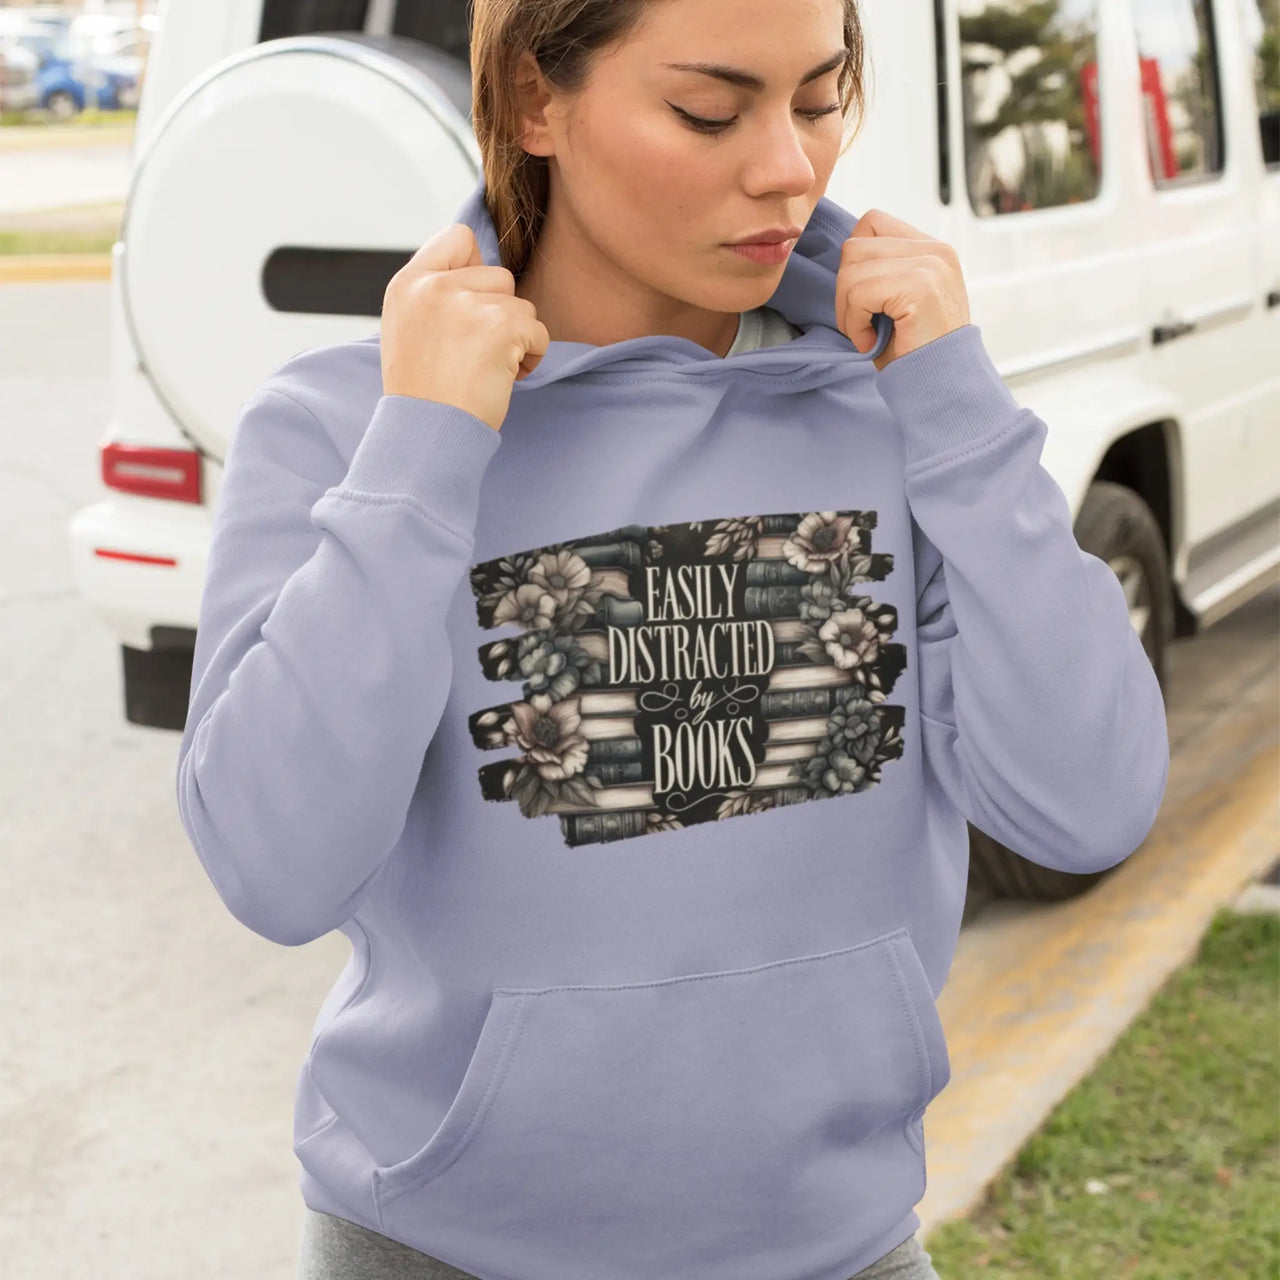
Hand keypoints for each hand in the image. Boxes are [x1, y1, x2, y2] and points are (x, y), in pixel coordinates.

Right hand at [381, 223, 549, 431]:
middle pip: (500, 275)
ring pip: (522, 306)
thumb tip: (480, 270)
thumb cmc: (424, 393)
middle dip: (501, 313)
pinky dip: (531, 357)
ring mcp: (466, 304)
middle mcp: (434, 287)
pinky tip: (505, 378)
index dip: (477, 266)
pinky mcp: (499, 326)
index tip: (474, 304)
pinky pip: (538, 332)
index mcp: (408, 284)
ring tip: (489, 368)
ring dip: (517, 338)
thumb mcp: (409, 329)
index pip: (458, 237)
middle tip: (479, 352)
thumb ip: (437, 295)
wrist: (427, 433)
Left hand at [835, 208, 970, 371]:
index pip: (872, 223)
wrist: (943, 386)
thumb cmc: (915, 352)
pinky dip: (854, 323)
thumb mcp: (897, 302)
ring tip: (866, 334)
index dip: (854, 261)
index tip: (863, 300)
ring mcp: (930, 265)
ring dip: (847, 310)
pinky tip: (870, 341)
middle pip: (854, 246)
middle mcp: (935, 251)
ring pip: (851, 270)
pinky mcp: (919, 286)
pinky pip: (859, 293)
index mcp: (932, 250)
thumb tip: (843, 260)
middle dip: (844, 290)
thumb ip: (880, 272)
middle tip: (860, 324)